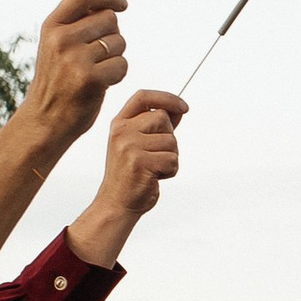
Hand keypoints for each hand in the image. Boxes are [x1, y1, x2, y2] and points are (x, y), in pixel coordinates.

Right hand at [19, 0, 131, 153]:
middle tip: (100, 55)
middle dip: (113, 34)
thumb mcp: (57, 47)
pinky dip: (119, 74)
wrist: (46, 119)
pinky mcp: (90, 79)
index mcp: (51, 26)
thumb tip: (109, 5)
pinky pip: (122, 64)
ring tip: (97, 70)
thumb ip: (77, 24)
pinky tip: (103, 83)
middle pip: (109, 19)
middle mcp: (61, 39)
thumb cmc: (58, 81)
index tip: (123, 4)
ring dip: (116, 56)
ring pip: (118, 42)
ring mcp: (75, 58)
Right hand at [66, 89, 184, 264]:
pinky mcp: (139, 162)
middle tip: (156, 156)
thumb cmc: (131, 174)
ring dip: (171, 158)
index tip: (184, 107)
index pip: (143, 97)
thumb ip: (156, 127)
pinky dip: (170, 171)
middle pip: (163, 118)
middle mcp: (121, 131)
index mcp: (119, 123)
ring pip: (171, 141)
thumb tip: (178, 109)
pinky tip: (155, 177)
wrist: (117, 203)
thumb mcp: (138, 144)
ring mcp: (129, 146)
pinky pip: (172, 160)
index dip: (166, 98)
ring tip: (153, 169)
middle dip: (169, 138)